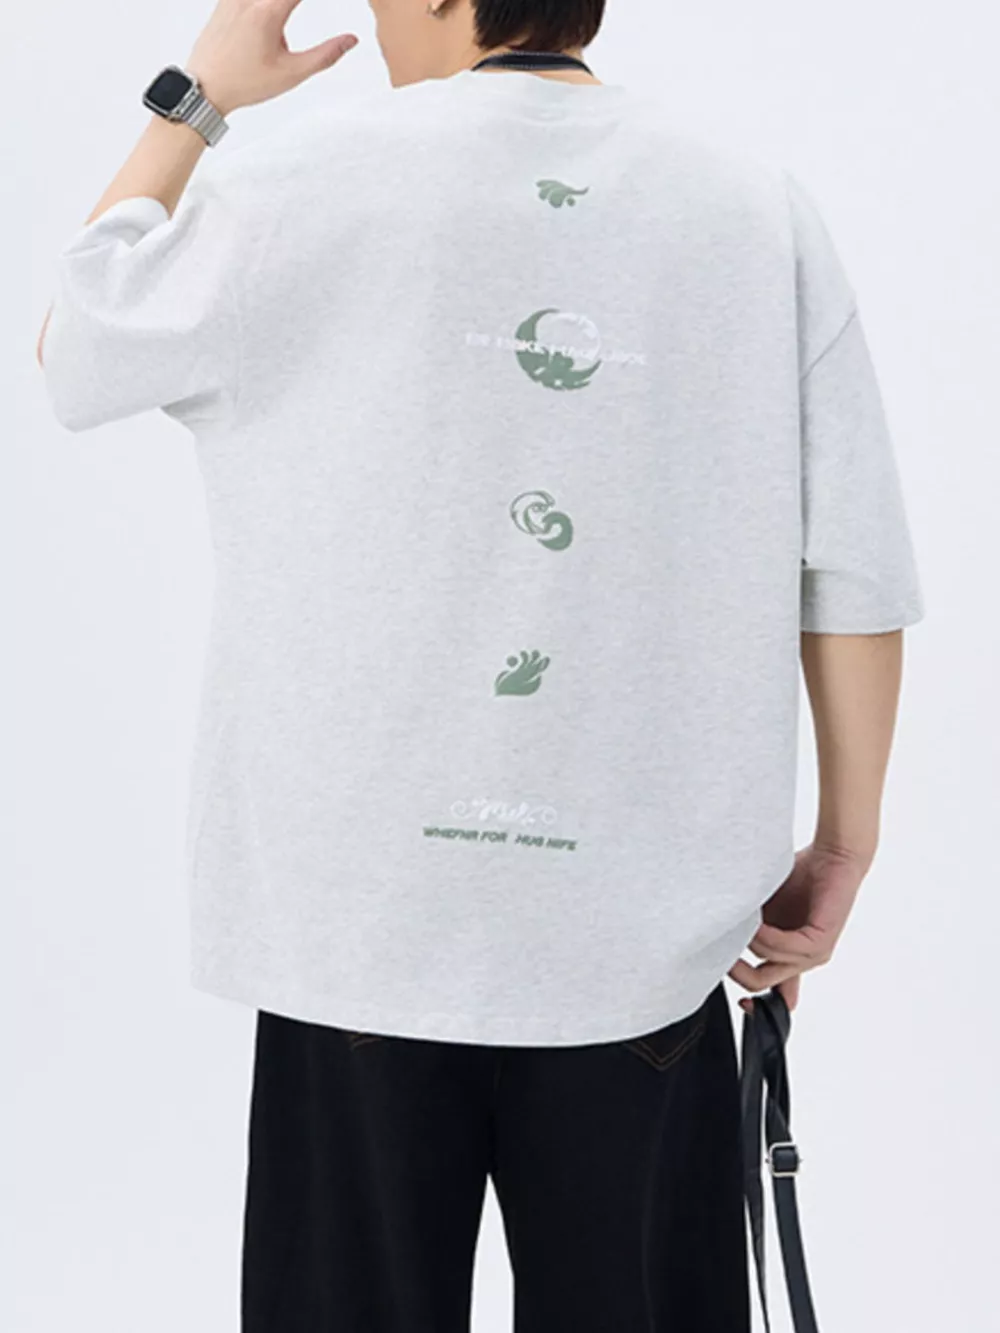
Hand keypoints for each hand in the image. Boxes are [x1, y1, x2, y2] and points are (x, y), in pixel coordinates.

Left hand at [185, 0, 358, 116]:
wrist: (205, 87)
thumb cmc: (244, 83)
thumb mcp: (291, 73)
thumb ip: (324, 55)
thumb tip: (351, 40)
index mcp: (267, 12)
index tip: (345, 3)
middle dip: (293, 1)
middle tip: (284, 42)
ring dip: (283, 4)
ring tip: (282, 32)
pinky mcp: (224, 0)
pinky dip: (265, 4)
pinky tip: (272, 15)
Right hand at [728, 841, 872, 1012]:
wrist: (833, 857)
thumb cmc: (802, 879)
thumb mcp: (767, 912)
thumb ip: (752, 933)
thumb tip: (724, 946)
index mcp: (791, 958)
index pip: (776, 998)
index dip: (753, 1006)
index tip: (734, 999)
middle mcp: (803, 961)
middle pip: (760, 983)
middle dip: (735, 970)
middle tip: (718, 948)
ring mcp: (814, 954)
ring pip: (767, 964)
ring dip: (747, 943)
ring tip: (738, 918)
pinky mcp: (820, 942)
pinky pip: (782, 948)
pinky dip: (764, 936)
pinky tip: (755, 920)